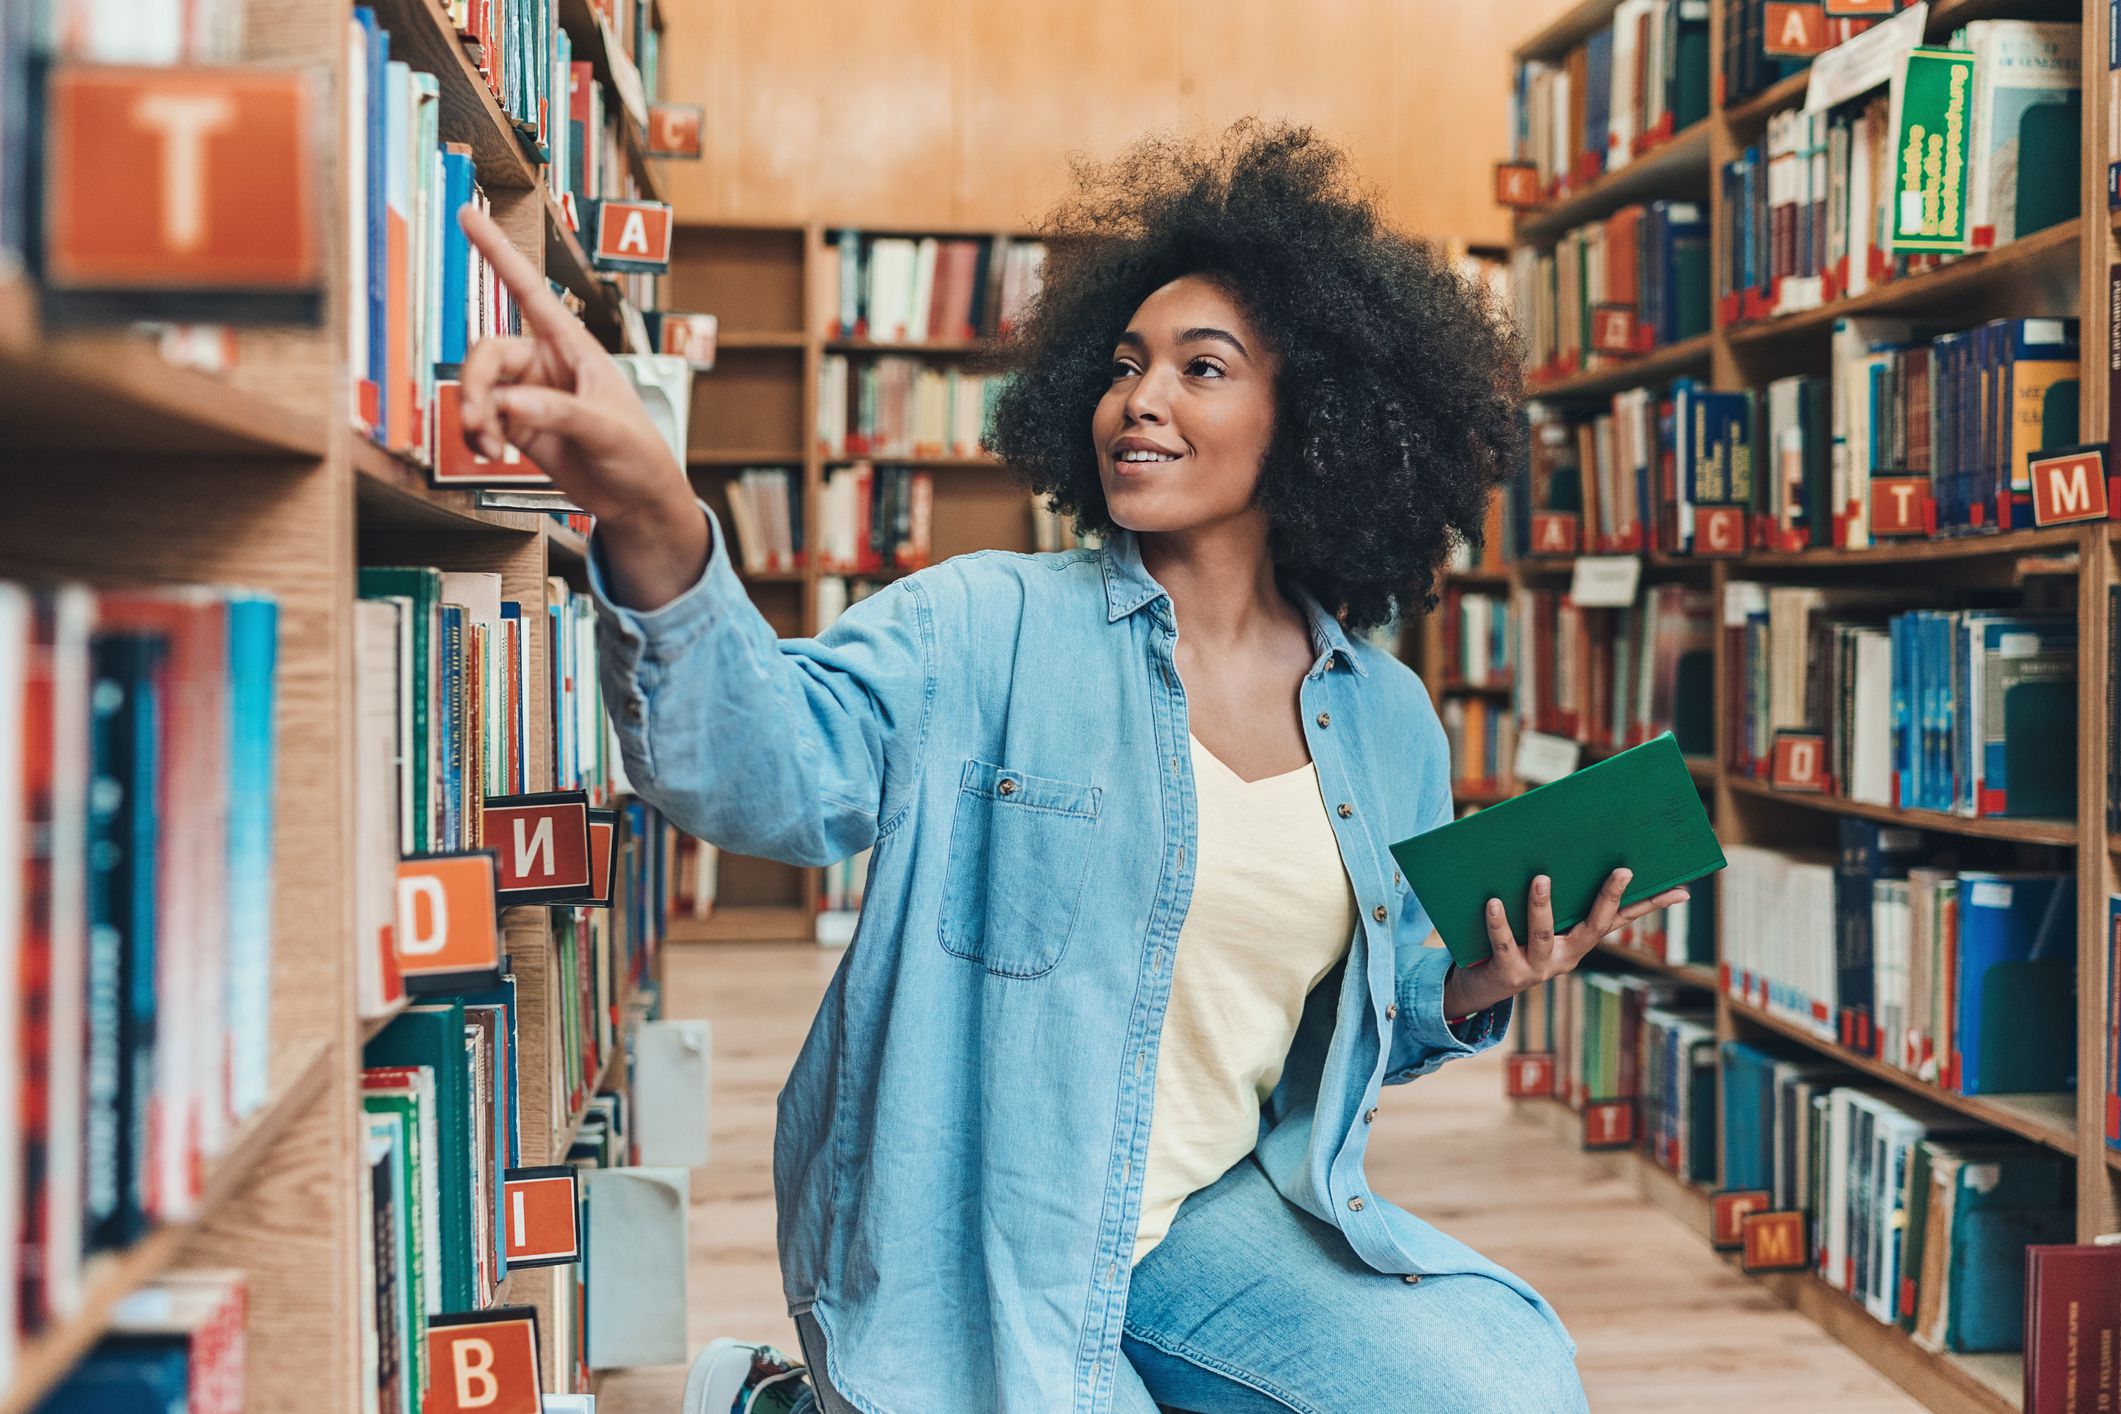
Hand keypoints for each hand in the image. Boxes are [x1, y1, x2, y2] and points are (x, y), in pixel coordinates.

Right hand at [455, 205, 707, 607]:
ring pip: (478, 387)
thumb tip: (510, 404)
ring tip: (490, 447)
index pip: (529, 290)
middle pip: (487, 353)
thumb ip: (560, 414)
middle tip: (482, 422)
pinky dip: (477, 435)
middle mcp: (546, 363)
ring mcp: (529, 394)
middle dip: (476, 386)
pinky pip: (480, 418)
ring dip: (474, 415)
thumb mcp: (607, 429)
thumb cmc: (639, 455)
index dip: (497, 252)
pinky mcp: (517, 426)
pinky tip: (492, 453)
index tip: (468, 215)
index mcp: (574, 346)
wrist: (636, 501)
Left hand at [1441, 869, 1690, 1020]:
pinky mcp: (1509, 974)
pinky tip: (1492, 902)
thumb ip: (1552, 889)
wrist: (1481, 985)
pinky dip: (1499, 923)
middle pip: (1594, 927)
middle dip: (1610, 898)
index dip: (1651, 906)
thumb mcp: (1539, 917)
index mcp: (1579, 940)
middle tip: (1623, 870)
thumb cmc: (1513, 938)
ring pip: (1543, 935)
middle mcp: (1566, 956)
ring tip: (1541, 878)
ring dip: (1542, 906)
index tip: (1680, 889)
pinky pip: (1504, 944)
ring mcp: (1538, 967)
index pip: (1622, 919)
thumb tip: (1556, 845)